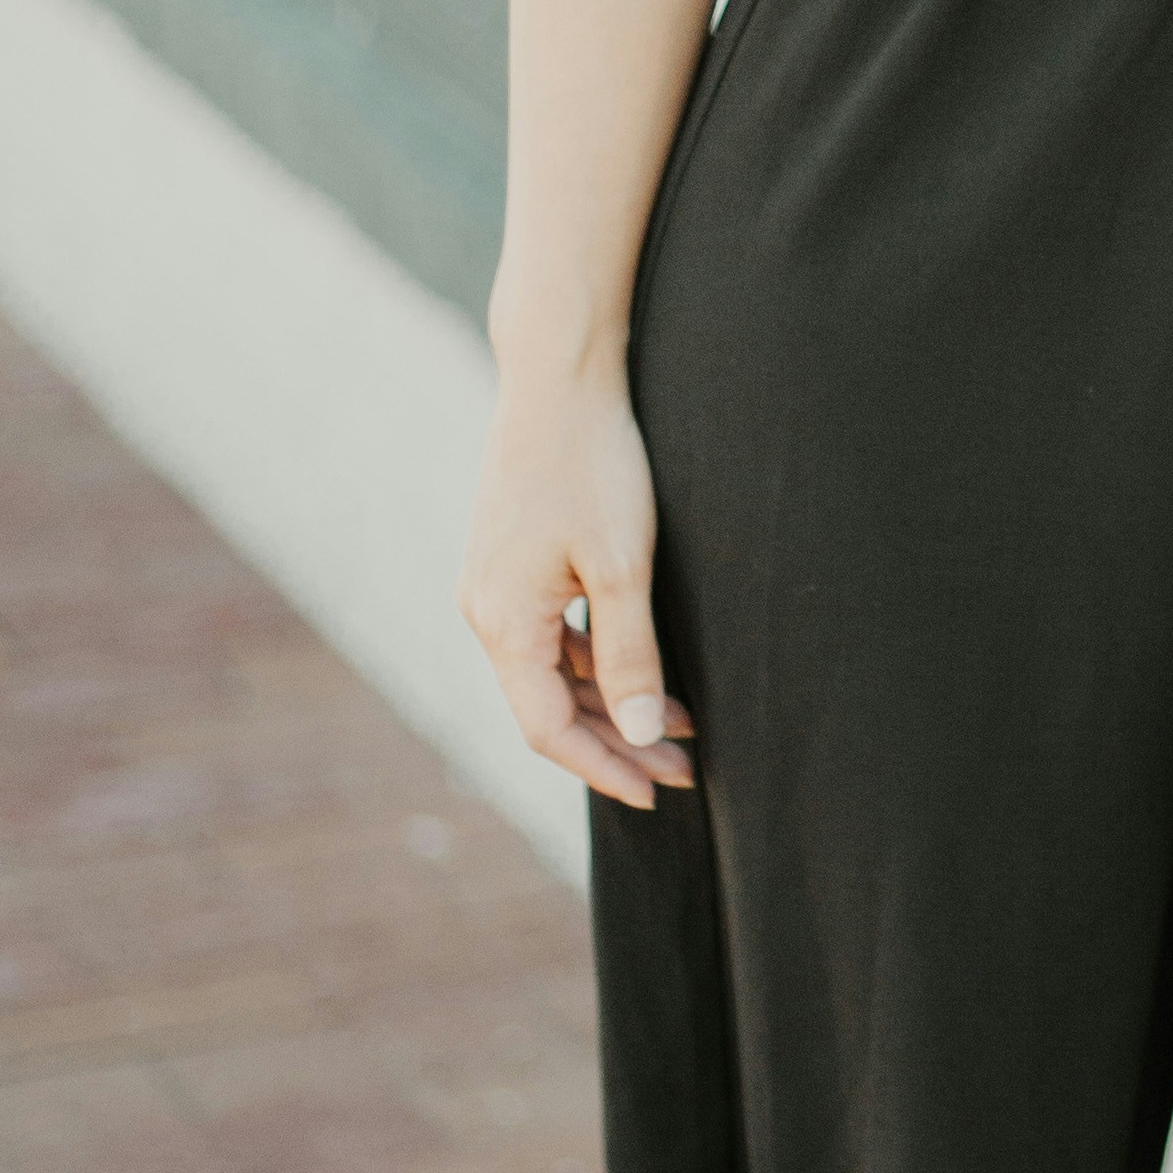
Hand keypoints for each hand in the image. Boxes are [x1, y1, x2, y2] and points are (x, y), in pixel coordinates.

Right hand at [461, 359, 698, 806]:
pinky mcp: (513, 564)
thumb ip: (629, 656)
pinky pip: (551, 637)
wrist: (560, 380)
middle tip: (685, 769)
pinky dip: (596, 662)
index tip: (658, 792)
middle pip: (549, 708)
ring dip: (613, 704)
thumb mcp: (622, 567)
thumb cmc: (593, 466)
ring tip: (682, 725)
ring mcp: (496, 587)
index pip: (548, 730)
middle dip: (619, 743)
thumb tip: (643, 734)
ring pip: (552, 673)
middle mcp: (487, 612)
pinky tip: (645, 668)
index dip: (605, 768)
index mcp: (503, 623)